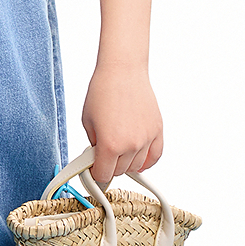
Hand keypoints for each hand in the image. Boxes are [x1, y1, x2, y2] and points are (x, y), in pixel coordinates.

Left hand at [81, 63, 162, 188]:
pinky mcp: (157, 131)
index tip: (94, 170)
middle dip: (109, 164)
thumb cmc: (102, 91)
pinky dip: (146, 161)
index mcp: (110, 145)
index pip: (103, 175)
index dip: (95, 173)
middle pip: (120, 171)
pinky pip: (155, 157)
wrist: (122, 70)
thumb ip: (94, 145)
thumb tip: (98, 159)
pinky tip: (137, 157)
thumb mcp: (87, 121)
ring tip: (118, 145)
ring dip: (126, 161)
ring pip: (137, 166)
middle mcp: (131, 145)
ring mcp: (146, 139)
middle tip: (103, 151)